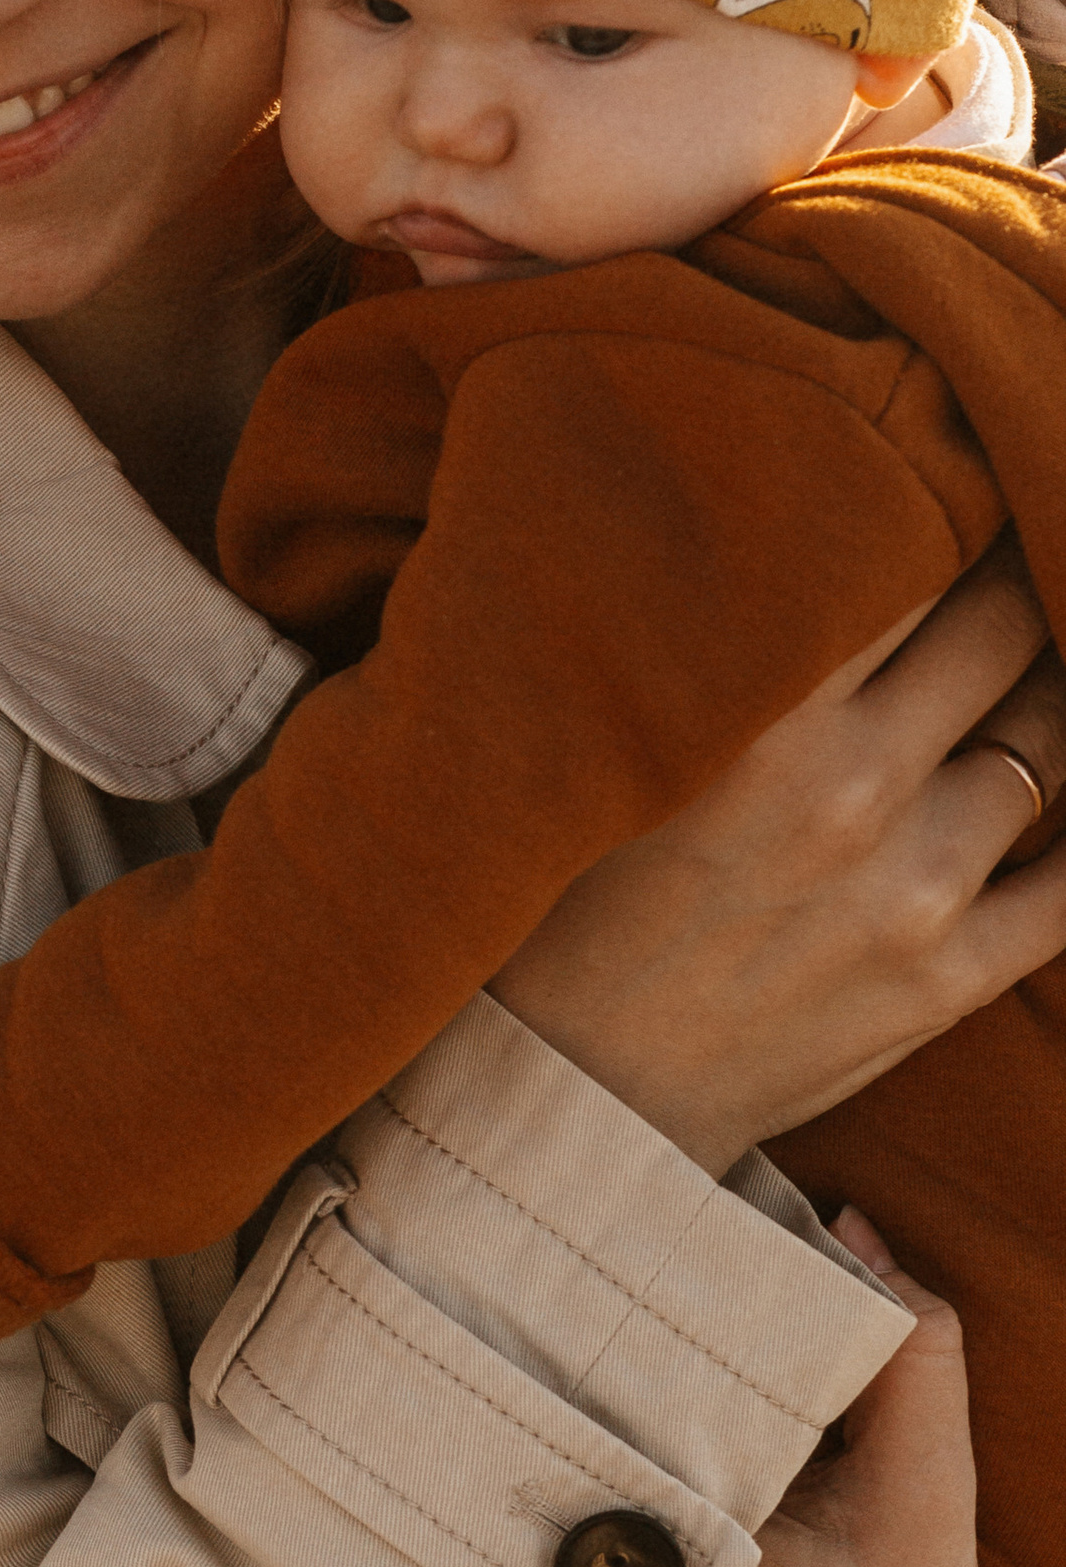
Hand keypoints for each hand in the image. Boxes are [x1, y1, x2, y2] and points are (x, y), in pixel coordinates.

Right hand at [495, 542, 1065, 1176]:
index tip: (940, 473)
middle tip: (1007, 544)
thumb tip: (723, 519)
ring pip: (1053, 738)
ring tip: (1036, 655)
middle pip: (1004, 624)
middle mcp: (849, 787)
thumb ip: (679, 634)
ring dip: (1053, 689)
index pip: (901, 554)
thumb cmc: (550, 892)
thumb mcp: (597, 738)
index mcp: (752, 712)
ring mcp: (914, 886)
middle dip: (1014, 574)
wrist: (557, 1093)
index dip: (939, 497)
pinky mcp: (949, 978)